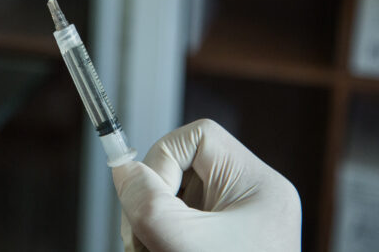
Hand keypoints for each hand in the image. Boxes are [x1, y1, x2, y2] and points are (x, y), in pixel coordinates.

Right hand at [112, 119, 300, 251]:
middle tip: (140, 237)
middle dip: (152, 202)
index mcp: (256, 185)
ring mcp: (234, 222)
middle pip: (181, 169)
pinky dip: (158, 239)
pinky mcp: (218, 242)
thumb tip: (122, 170)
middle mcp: (249, 198)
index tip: (148, 198)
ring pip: (173, 201)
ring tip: (148, 250)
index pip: (199, 137)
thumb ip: (148, 203)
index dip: (162, 158)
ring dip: (150, 226)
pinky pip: (176, 226)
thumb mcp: (184, 244)